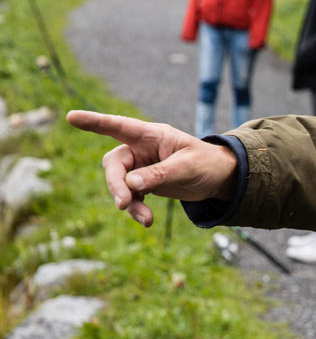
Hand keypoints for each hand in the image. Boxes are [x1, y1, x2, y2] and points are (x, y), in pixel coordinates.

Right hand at [66, 110, 238, 226]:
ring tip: (145, 219)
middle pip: (115, 164)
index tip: (72, 117)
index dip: (95, 122)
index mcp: (151, 135)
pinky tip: (147, 221)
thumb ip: (159, 174)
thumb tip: (130, 183)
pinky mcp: (145, 184)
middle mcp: (141, 149)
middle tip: (124, 203)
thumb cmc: (206, 163)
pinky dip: (137, 209)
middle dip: (116, 184)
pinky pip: (133, 197)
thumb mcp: (187, 167)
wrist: (220, 178)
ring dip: (129, 202)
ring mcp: (141, 167)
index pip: (119, 126)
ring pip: (121, 184)